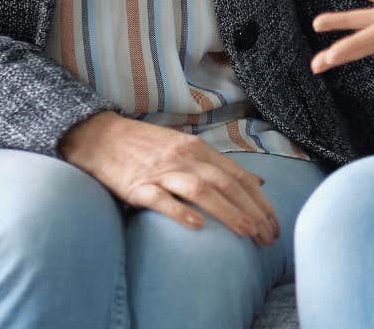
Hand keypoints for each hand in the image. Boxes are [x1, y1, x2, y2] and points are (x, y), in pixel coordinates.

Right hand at [58, 112, 279, 244]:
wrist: (99, 136)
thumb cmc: (144, 146)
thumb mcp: (185, 147)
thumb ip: (218, 165)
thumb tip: (257, 182)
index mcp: (197, 149)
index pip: (237, 176)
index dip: (259, 201)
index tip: (274, 223)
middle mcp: (184, 158)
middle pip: (225, 184)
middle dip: (251, 211)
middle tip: (268, 236)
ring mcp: (160, 172)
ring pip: (200, 190)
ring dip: (227, 212)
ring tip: (247, 233)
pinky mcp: (137, 186)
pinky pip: (161, 199)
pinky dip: (180, 212)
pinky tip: (197, 227)